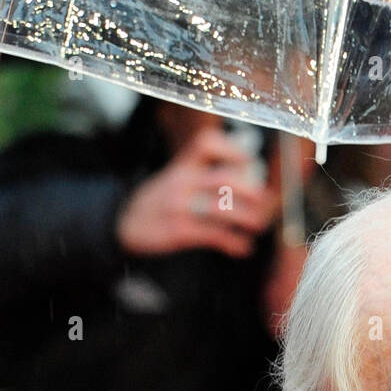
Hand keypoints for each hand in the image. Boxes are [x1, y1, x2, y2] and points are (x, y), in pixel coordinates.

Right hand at [116, 126, 276, 258]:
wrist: (124, 223)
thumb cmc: (160, 201)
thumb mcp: (176, 178)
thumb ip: (204, 174)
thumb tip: (249, 179)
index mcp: (183, 164)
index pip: (207, 143)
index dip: (233, 150)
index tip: (251, 164)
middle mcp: (182, 180)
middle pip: (225, 179)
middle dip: (252, 191)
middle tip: (267, 201)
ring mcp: (180, 206)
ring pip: (223, 208)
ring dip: (248, 218)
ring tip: (258, 225)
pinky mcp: (179, 230)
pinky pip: (213, 235)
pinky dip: (233, 243)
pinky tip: (243, 247)